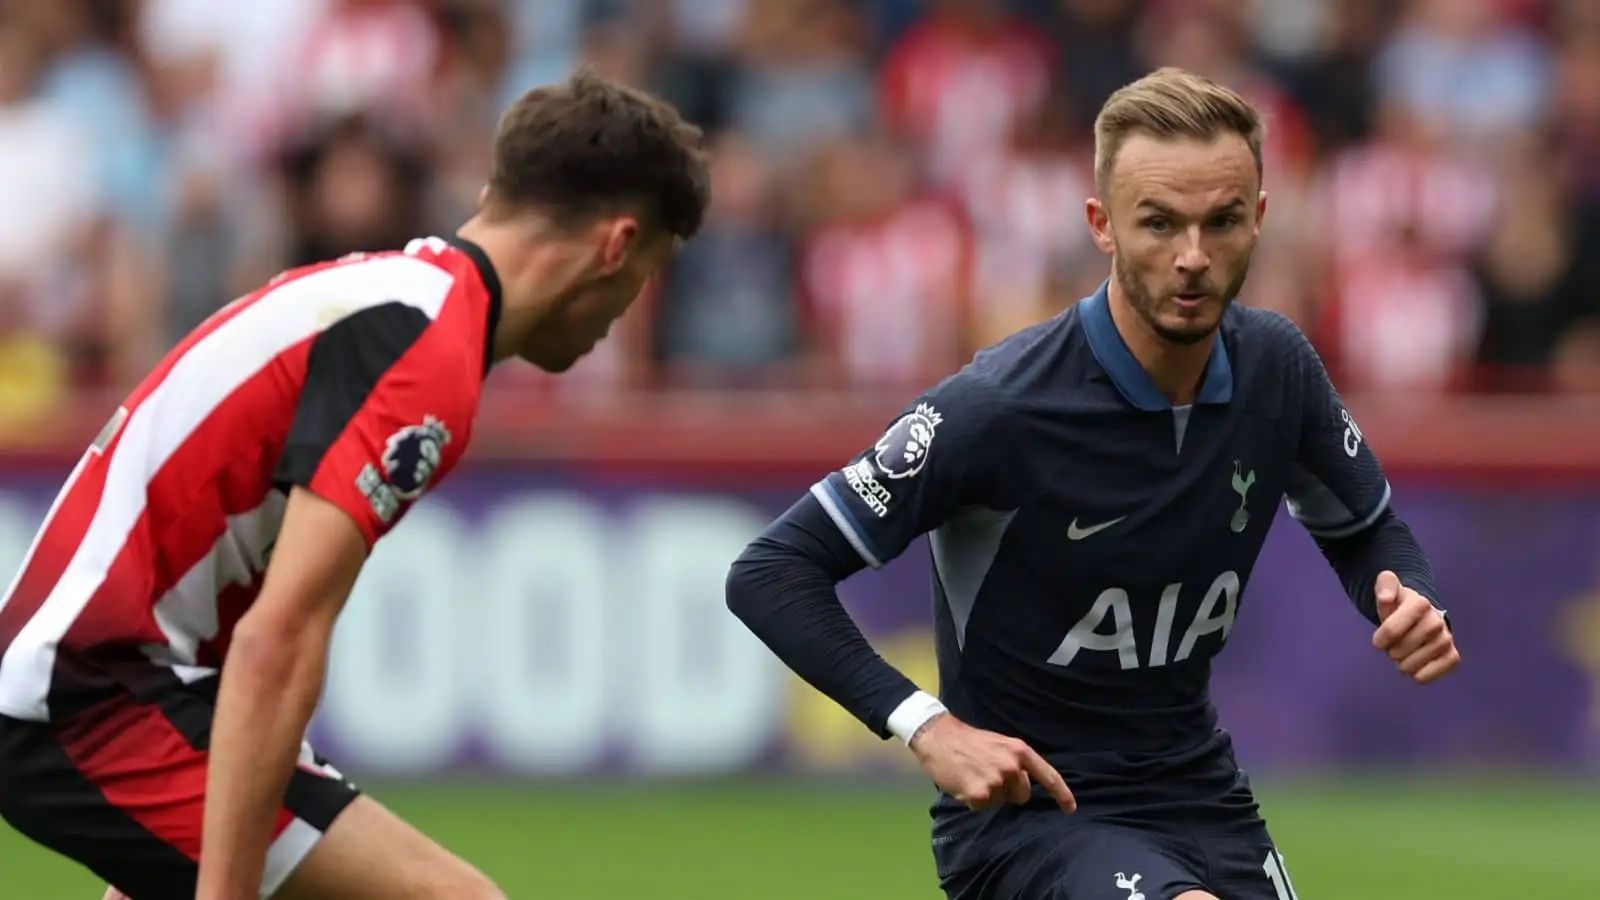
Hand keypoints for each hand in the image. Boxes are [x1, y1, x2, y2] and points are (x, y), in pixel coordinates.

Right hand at [908, 713, 1075, 812]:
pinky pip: (982, 806)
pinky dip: (972, 800)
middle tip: (987, 775)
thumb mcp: (999, 744)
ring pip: (1000, 802)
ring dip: (988, 795)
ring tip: (972, 775)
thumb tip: (1024, 784)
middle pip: (1022, 795)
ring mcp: (996, 780)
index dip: (1061, 794)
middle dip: (1008, 792)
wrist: (938, 736)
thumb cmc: (968, 741)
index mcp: (1019, 751)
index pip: (1047, 775)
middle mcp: (1011, 765)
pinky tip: (963, 783)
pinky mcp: (980, 793)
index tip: (1070, 809)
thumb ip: (1014, 761)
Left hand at [1373, 570, 1458, 683]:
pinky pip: (1429, 675)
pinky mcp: (1452, 656)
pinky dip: (1418, 675)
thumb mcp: (1388, 589)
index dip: (1380, 640)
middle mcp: (1437, 621)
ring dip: (1402, 664)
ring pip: (1412, 665)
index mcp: (1420, 603)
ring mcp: (1446, 639)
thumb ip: (1384, 586)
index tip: (1379, 640)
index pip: (1391, 631)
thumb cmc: (1399, 605)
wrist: (1420, 616)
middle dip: (1391, 651)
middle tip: (1394, 645)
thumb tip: (1385, 598)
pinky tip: (1416, 666)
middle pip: (1400, 650)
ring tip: (1405, 653)